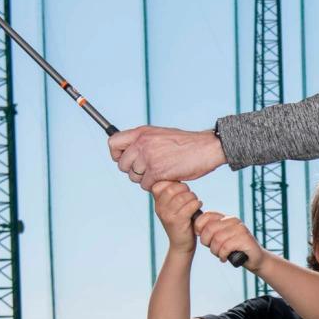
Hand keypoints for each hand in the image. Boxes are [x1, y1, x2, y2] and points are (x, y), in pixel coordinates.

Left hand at [109, 126, 223, 186]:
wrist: (206, 148)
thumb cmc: (186, 143)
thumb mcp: (160, 134)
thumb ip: (144, 141)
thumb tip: (130, 151)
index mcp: (141, 132)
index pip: (113, 143)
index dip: (117, 155)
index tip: (126, 159)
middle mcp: (142, 144)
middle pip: (122, 165)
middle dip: (133, 171)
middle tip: (148, 170)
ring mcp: (149, 158)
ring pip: (134, 177)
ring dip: (145, 179)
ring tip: (160, 173)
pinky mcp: (157, 171)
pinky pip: (146, 185)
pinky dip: (155, 185)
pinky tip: (166, 178)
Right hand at [150, 180, 201, 250]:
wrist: (181, 245)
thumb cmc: (182, 220)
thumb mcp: (174, 205)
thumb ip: (173, 191)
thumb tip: (177, 171)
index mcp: (157, 202)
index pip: (161, 183)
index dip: (174, 183)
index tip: (181, 190)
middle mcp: (159, 207)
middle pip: (172, 188)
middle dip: (185, 189)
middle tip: (190, 196)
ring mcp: (167, 215)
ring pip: (182, 197)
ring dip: (192, 197)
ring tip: (195, 202)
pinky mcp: (177, 222)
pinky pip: (189, 206)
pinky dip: (197, 204)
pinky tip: (198, 206)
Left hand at [194, 207, 262, 273]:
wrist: (256, 259)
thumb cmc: (235, 250)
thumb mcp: (221, 238)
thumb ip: (211, 232)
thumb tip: (196, 229)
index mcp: (226, 218)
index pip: (207, 215)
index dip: (199, 226)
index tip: (201, 236)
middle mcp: (233, 221)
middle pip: (210, 228)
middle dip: (206, 242)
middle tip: (212, 249)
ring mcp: (240, 229)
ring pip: (217, 239)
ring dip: (215, 251)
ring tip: (220, 255)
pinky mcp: (245, 239)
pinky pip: (226, 246)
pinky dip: (222, 255)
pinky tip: (225, 258)